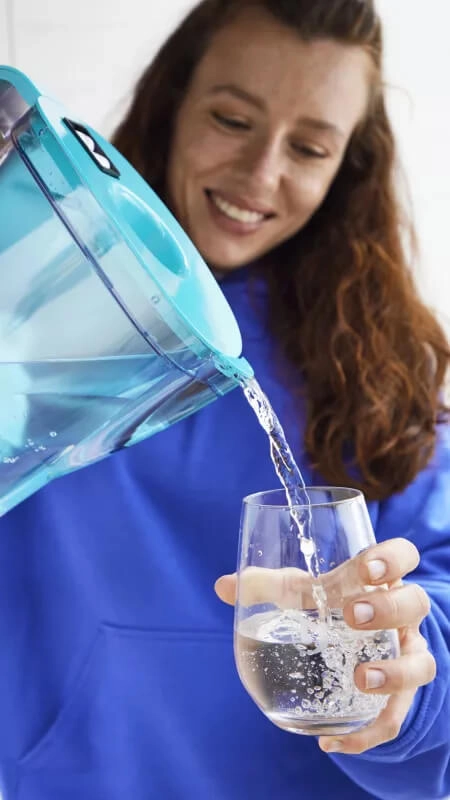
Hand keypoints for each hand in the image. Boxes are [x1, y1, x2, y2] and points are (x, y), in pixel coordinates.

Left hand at [215, 538, 435, 753]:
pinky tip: (331, 741)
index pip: (403, 556)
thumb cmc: (331, 605)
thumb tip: (224, 586)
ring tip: (360, 679)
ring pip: (420, 664)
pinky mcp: (400, 697)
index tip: (368, 569)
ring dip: (394, 673)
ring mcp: (405, 655)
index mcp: (380, 580)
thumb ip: (268, 586)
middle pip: (415, 604)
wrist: (358, 647)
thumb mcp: (302, 592)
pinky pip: (393, 719)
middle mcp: (401, 616)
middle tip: (352, 617)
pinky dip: (366, 734)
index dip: (393, 559)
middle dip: (389, 609)